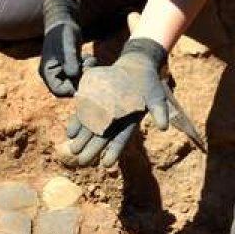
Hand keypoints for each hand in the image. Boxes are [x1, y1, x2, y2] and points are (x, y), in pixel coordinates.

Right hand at [39, 0, 83, 96]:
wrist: (63, 20)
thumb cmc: (62, 33)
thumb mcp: (67, 48)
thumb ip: (70, 62)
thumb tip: (74, 77)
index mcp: (47, 72)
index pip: (59, 91)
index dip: (71, 90)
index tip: (82, 79)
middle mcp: (53, 73)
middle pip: (68, 87)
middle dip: (80, 80)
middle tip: (86, 67)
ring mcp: (61, 69)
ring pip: (75, 81)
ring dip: (84, 73)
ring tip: (87, 60)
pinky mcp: (69, 65)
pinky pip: (79, 73)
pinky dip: (85, 67)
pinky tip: (86, 57)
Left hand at [65, 37, 168, 166]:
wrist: (135, 68)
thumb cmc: (148, 85)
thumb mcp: (156, 97)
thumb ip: (160, 111)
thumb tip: (164, 127)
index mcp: (129, 123)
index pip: (120, 140)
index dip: (113, 152)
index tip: (106, 165)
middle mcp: (115, 121)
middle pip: (102, 138)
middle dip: (92, 150)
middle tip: (82, 162)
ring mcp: (103, 112)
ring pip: (90, 128)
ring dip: (81, 140)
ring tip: (73, 151)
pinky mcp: (94, 101)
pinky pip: (84, 114)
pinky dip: (78, 123)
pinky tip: (70, 133)